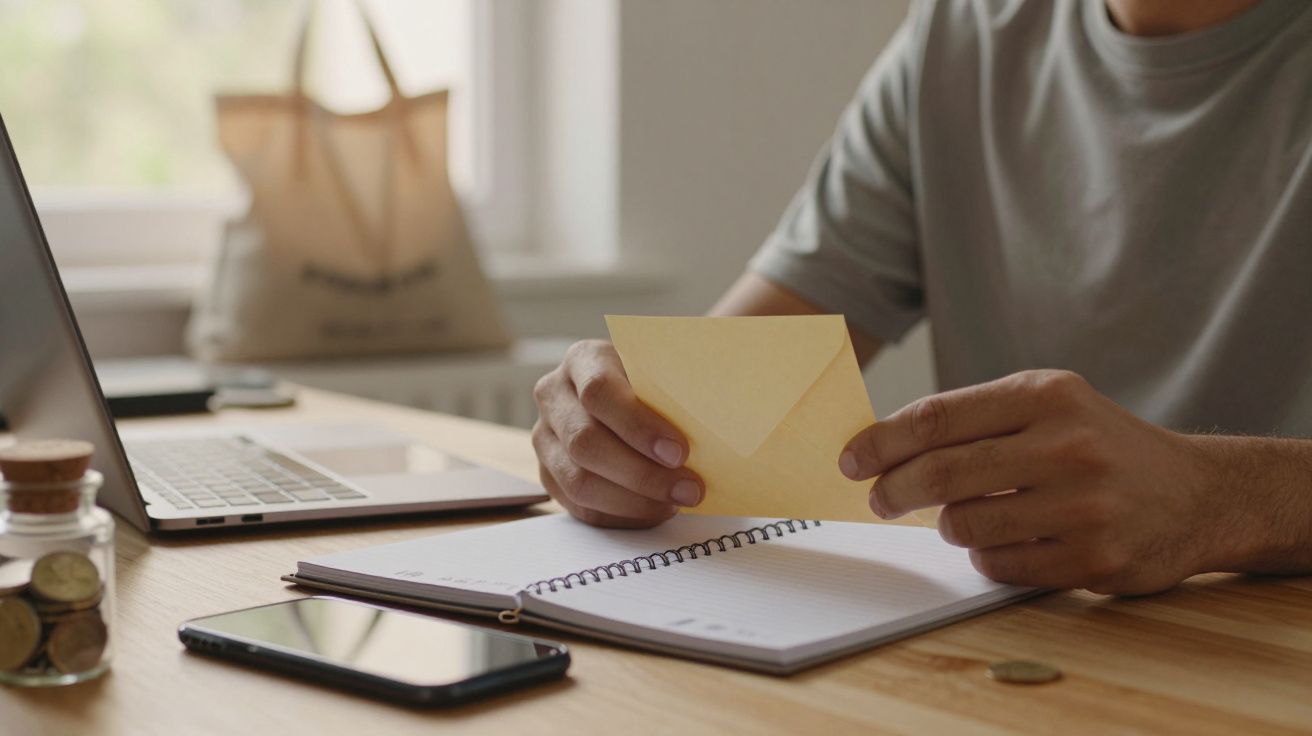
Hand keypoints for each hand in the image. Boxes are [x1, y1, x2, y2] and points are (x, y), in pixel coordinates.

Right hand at [532, 340, 703, 527]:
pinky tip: (655, 510)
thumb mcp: (664, 372)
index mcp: (583, 359)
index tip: (679, 451)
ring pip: (579, 481)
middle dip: (641, 473)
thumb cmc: (656, 383)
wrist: (630, 396)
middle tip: (688, 489)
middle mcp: (554, 395)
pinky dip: (623, 515)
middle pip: (585, 442)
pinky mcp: (548, 474)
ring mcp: (545, 437)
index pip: (598, 392)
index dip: (638, 426)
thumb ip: (677, 392)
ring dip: (634, 501)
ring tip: (675, 503)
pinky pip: (580, 507)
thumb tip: (714, 425)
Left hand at [839, 370, 1229, 594]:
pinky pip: (999, 564)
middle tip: (879, 499)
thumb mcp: (1048, 404)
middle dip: (894, 490)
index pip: (937, 417)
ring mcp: (1084, 505)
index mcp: (1046, 395)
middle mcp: (1068, 445)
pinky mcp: (1094, 558)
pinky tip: (1007, 538)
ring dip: (949, 524)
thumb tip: (882, 445)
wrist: (1196, 493)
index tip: (851, 460)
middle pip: (942, 473)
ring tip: (965, 515)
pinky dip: (987, 555)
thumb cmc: (1099, 444)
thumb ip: (974, 418)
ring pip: (964, 524)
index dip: (881, 442)